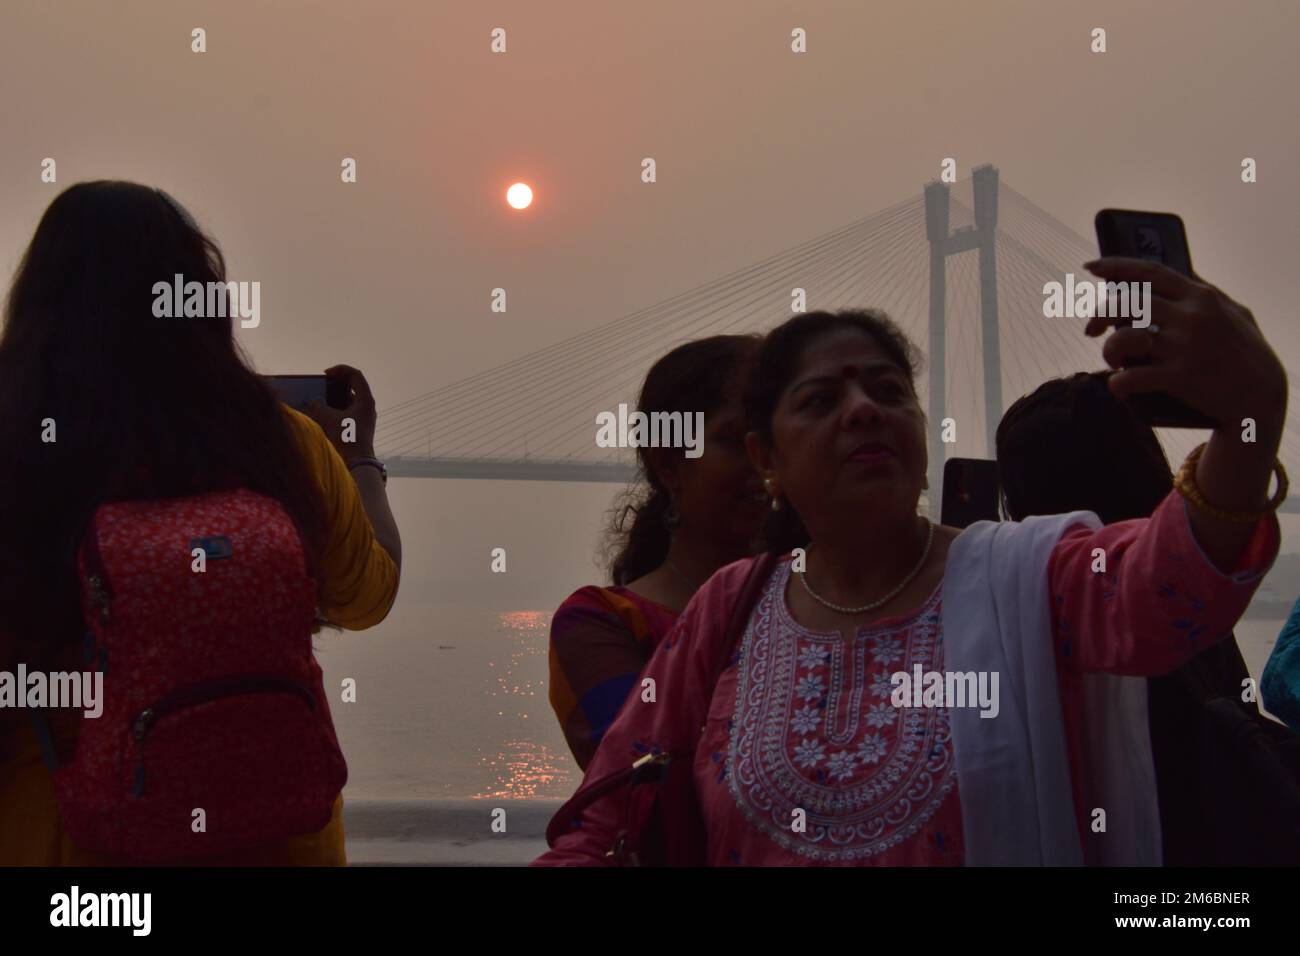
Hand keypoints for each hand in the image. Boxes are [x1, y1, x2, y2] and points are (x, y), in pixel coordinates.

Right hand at [302, 364, 378, 460]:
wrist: (357, 464)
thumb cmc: (347, 439)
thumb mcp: (329, 419)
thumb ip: (318, 406)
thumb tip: (310, 402)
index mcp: (366, 400)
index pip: (356, 375)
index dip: (340, 370)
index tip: (326, 374)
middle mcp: (367, 407)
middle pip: (352, 386)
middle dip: (336, 383)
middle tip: (322, 384)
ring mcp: (363, 417)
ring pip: (348, 400)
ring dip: (334, 397)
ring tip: (319, 398)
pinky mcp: (358, 427)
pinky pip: (346, 412)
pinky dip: (335, 409)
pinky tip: (322, 414)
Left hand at [1082, 258, 1286, 430]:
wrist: (1262, 396)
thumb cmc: (1245, 352)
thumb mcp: (1233, 311)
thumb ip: (1202, 293)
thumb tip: (1168, 275)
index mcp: (1201, 296)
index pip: (1150, 272)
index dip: (1116, 267)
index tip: (1093, 267)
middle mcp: (1190, 317)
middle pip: (1128, 302)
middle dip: (1101, 313)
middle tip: (1092, 329)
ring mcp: (1184, 346)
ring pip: (1124, 337)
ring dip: (1108, 350)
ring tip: (1113, 361)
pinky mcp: (1180, 377)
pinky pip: (1132, 377)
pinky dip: (1117, 384)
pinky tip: (1118, 387)